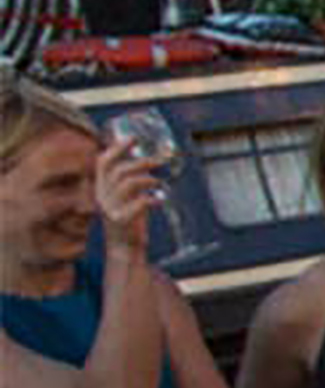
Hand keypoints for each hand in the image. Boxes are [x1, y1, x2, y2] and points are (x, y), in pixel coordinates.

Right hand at [95, 140, 163, 258]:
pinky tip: (160, 200)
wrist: (124, 249)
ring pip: (126, 184)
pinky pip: (137, 204)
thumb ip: (132, 180)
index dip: (117, 148)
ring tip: (159, 183)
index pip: (102, 163)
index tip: (134, 138)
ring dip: (147, 179)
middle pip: (117, 171)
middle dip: (140, 162)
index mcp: (101, 187)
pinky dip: (152, 199)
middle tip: (160, 160)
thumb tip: (153, 159)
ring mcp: (110, 209)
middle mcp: (102, 196)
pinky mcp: (121, 221)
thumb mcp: (127, 196)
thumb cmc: (130, 219)